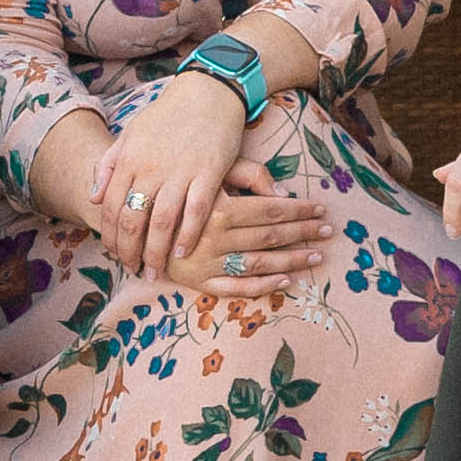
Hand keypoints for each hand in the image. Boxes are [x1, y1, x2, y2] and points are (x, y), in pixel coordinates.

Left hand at [82, 67, 249, 282]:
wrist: (206, 94)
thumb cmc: (166, 116)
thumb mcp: (129, 135)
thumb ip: (109, 166)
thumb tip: (92, 199)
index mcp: (128, 160)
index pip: (110, 207)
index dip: (110, 236)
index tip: (115, 254)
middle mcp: (150, 168)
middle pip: (133, 220)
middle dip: (130, 251)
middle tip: (133, 270)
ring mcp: (180, 172)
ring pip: (162, 223)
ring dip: (156, 253)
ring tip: (155, 272)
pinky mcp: (209, 173)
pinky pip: (196, 212)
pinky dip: (187, 236)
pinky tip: (182, 254)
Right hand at [165, 160, 331, 290]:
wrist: (133, 216)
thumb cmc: (177, 188)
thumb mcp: (210, 171)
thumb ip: (248, 175)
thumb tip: (283, 194)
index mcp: (218, 209)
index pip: (270, 210)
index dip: (299, 210)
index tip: (321, 209)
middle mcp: (214, 238)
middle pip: (270, 236)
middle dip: (303, 233)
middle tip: (328, 230)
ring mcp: (207, 263)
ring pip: (259, 264)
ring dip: (292, 260)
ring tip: (316, 255)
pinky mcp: (199, 282)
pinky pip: (237, 289)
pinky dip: (263, 287)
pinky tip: (285, 280)